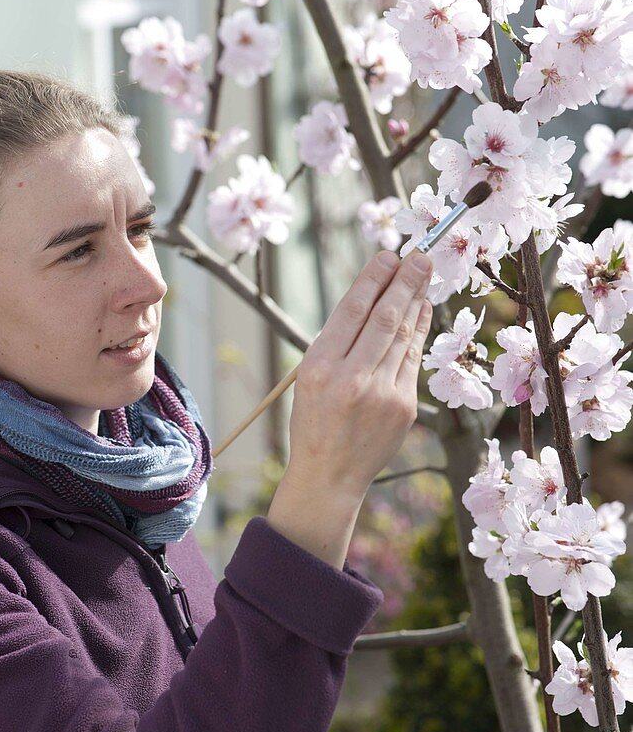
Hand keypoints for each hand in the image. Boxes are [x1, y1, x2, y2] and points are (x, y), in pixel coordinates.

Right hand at [285, 249, 432, 503]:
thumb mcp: (310, 378)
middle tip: (418, 255)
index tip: (387, 255)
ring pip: (403, 336)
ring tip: (422, 276)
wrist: (329, 476)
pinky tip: (421, 312)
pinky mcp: (403, 408)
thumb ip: (338, 343)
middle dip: (404, 282)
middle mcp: (350, 379)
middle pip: (384, 318)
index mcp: (318, 368)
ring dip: (415, 301)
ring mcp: (381, 394)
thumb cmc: (315, 421)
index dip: (373, 279)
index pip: (351, 311)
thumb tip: (373, 297)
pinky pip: (412, 360)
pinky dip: (418, 332)